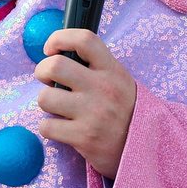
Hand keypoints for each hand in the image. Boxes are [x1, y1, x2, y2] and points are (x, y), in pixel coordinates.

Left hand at [35, 28, 136, 178]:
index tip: (51, 49)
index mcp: (111, 70)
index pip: (83, 39)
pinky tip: (62, 128)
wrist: (144, 149)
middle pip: (55, 66)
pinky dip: (49, 128)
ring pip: (45, 98)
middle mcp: (103, 88)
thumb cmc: (124, 111)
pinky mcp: (84, 137)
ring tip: (58, 108)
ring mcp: (93, 113)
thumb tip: (57, 54)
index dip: (59, 38)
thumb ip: (95, 66)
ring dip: (46, 102)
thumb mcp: (119, 80)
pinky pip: (47, 126)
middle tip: (46, 80)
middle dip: (42, 71)